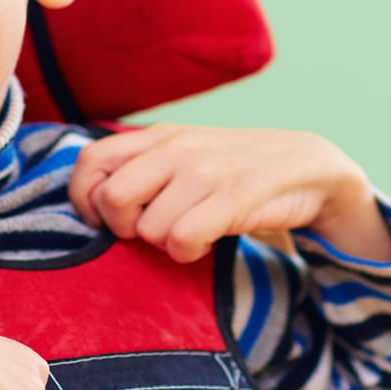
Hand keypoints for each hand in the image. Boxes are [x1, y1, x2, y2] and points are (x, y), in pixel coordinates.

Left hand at [68, 125, 390, 262]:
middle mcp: (174, 149)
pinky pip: (183, 240)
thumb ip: (141, 167)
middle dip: (124, 229)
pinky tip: (208, 242)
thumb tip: (93, 203)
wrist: (305, 166)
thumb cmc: (233, 168)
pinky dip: (190, 253)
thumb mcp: (184, 154)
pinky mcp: (230, 198)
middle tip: (150, 231)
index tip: (103, 222)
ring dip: (167, 244)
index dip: (84, 199)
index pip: (89, 162)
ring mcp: (203, 172)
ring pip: (149, 229)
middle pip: (112, 200)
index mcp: (156, 136)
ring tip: (192, 232)